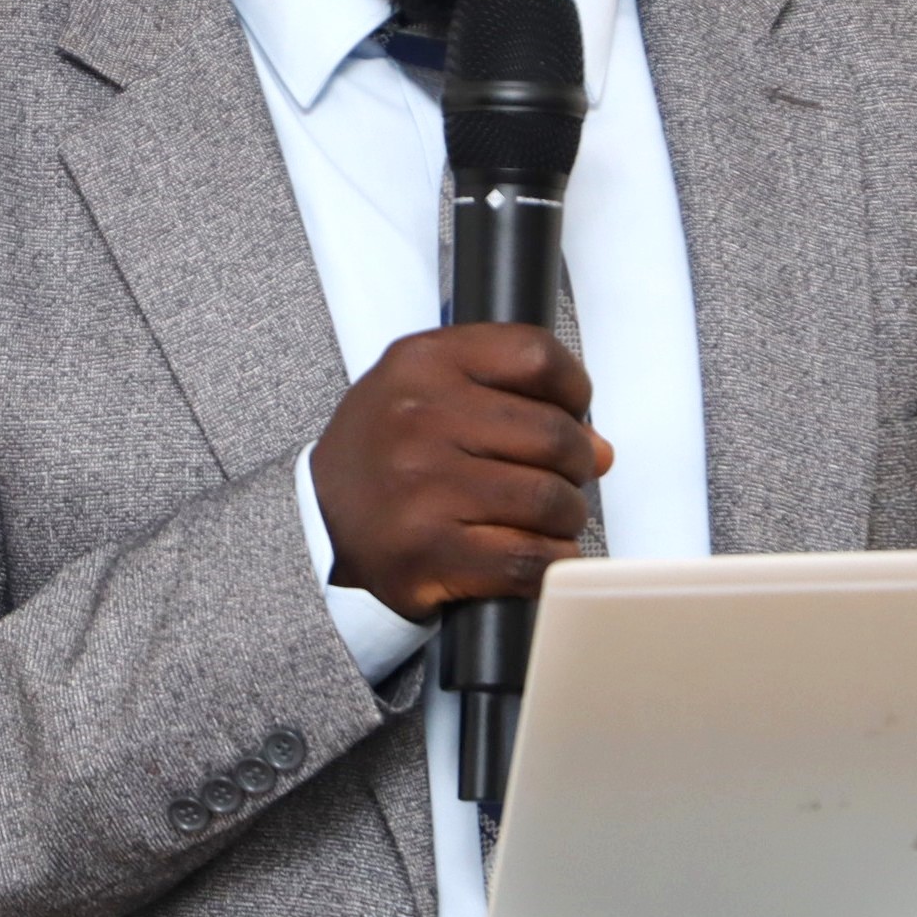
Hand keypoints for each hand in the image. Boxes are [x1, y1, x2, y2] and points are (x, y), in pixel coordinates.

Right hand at [308, 324, 614, 623]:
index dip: (573, 387)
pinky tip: (539, 552)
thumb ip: (506, 391)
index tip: (573, 410)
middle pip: (554, 434)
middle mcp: (419, 419)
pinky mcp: (428, 552)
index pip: (536, 356)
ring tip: (552, 517)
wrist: (318, 520)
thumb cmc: (384, 451)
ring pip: (549, 500)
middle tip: (569, 475)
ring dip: (568, 515)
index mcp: (422, 363)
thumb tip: (597, 445)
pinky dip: (552, 560)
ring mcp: (422, 487)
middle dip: (579, 462)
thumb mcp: (422, 384)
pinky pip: (528, 559)